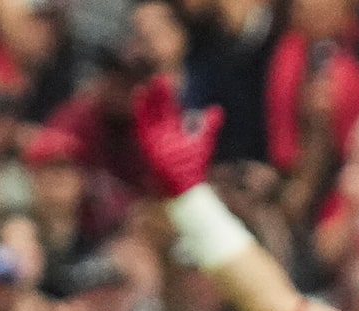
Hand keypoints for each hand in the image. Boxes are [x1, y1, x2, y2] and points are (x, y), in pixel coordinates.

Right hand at [132, 76, 221, 199]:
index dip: (169, 95)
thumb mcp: (203, 141)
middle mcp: (161, 131)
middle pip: (159, 108)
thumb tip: (218, 108)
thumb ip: (209, 125)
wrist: (184, 184)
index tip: (169, 80)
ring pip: (149, 113)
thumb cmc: (193, 166)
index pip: (169, 108)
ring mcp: (152, 136)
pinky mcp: (146, 142)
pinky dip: (140, 110)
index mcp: (172, 129)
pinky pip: (141, 123)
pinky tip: (140, 96)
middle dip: (159, 94)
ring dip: (149, 99)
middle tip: (161, 78)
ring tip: (150, 84)